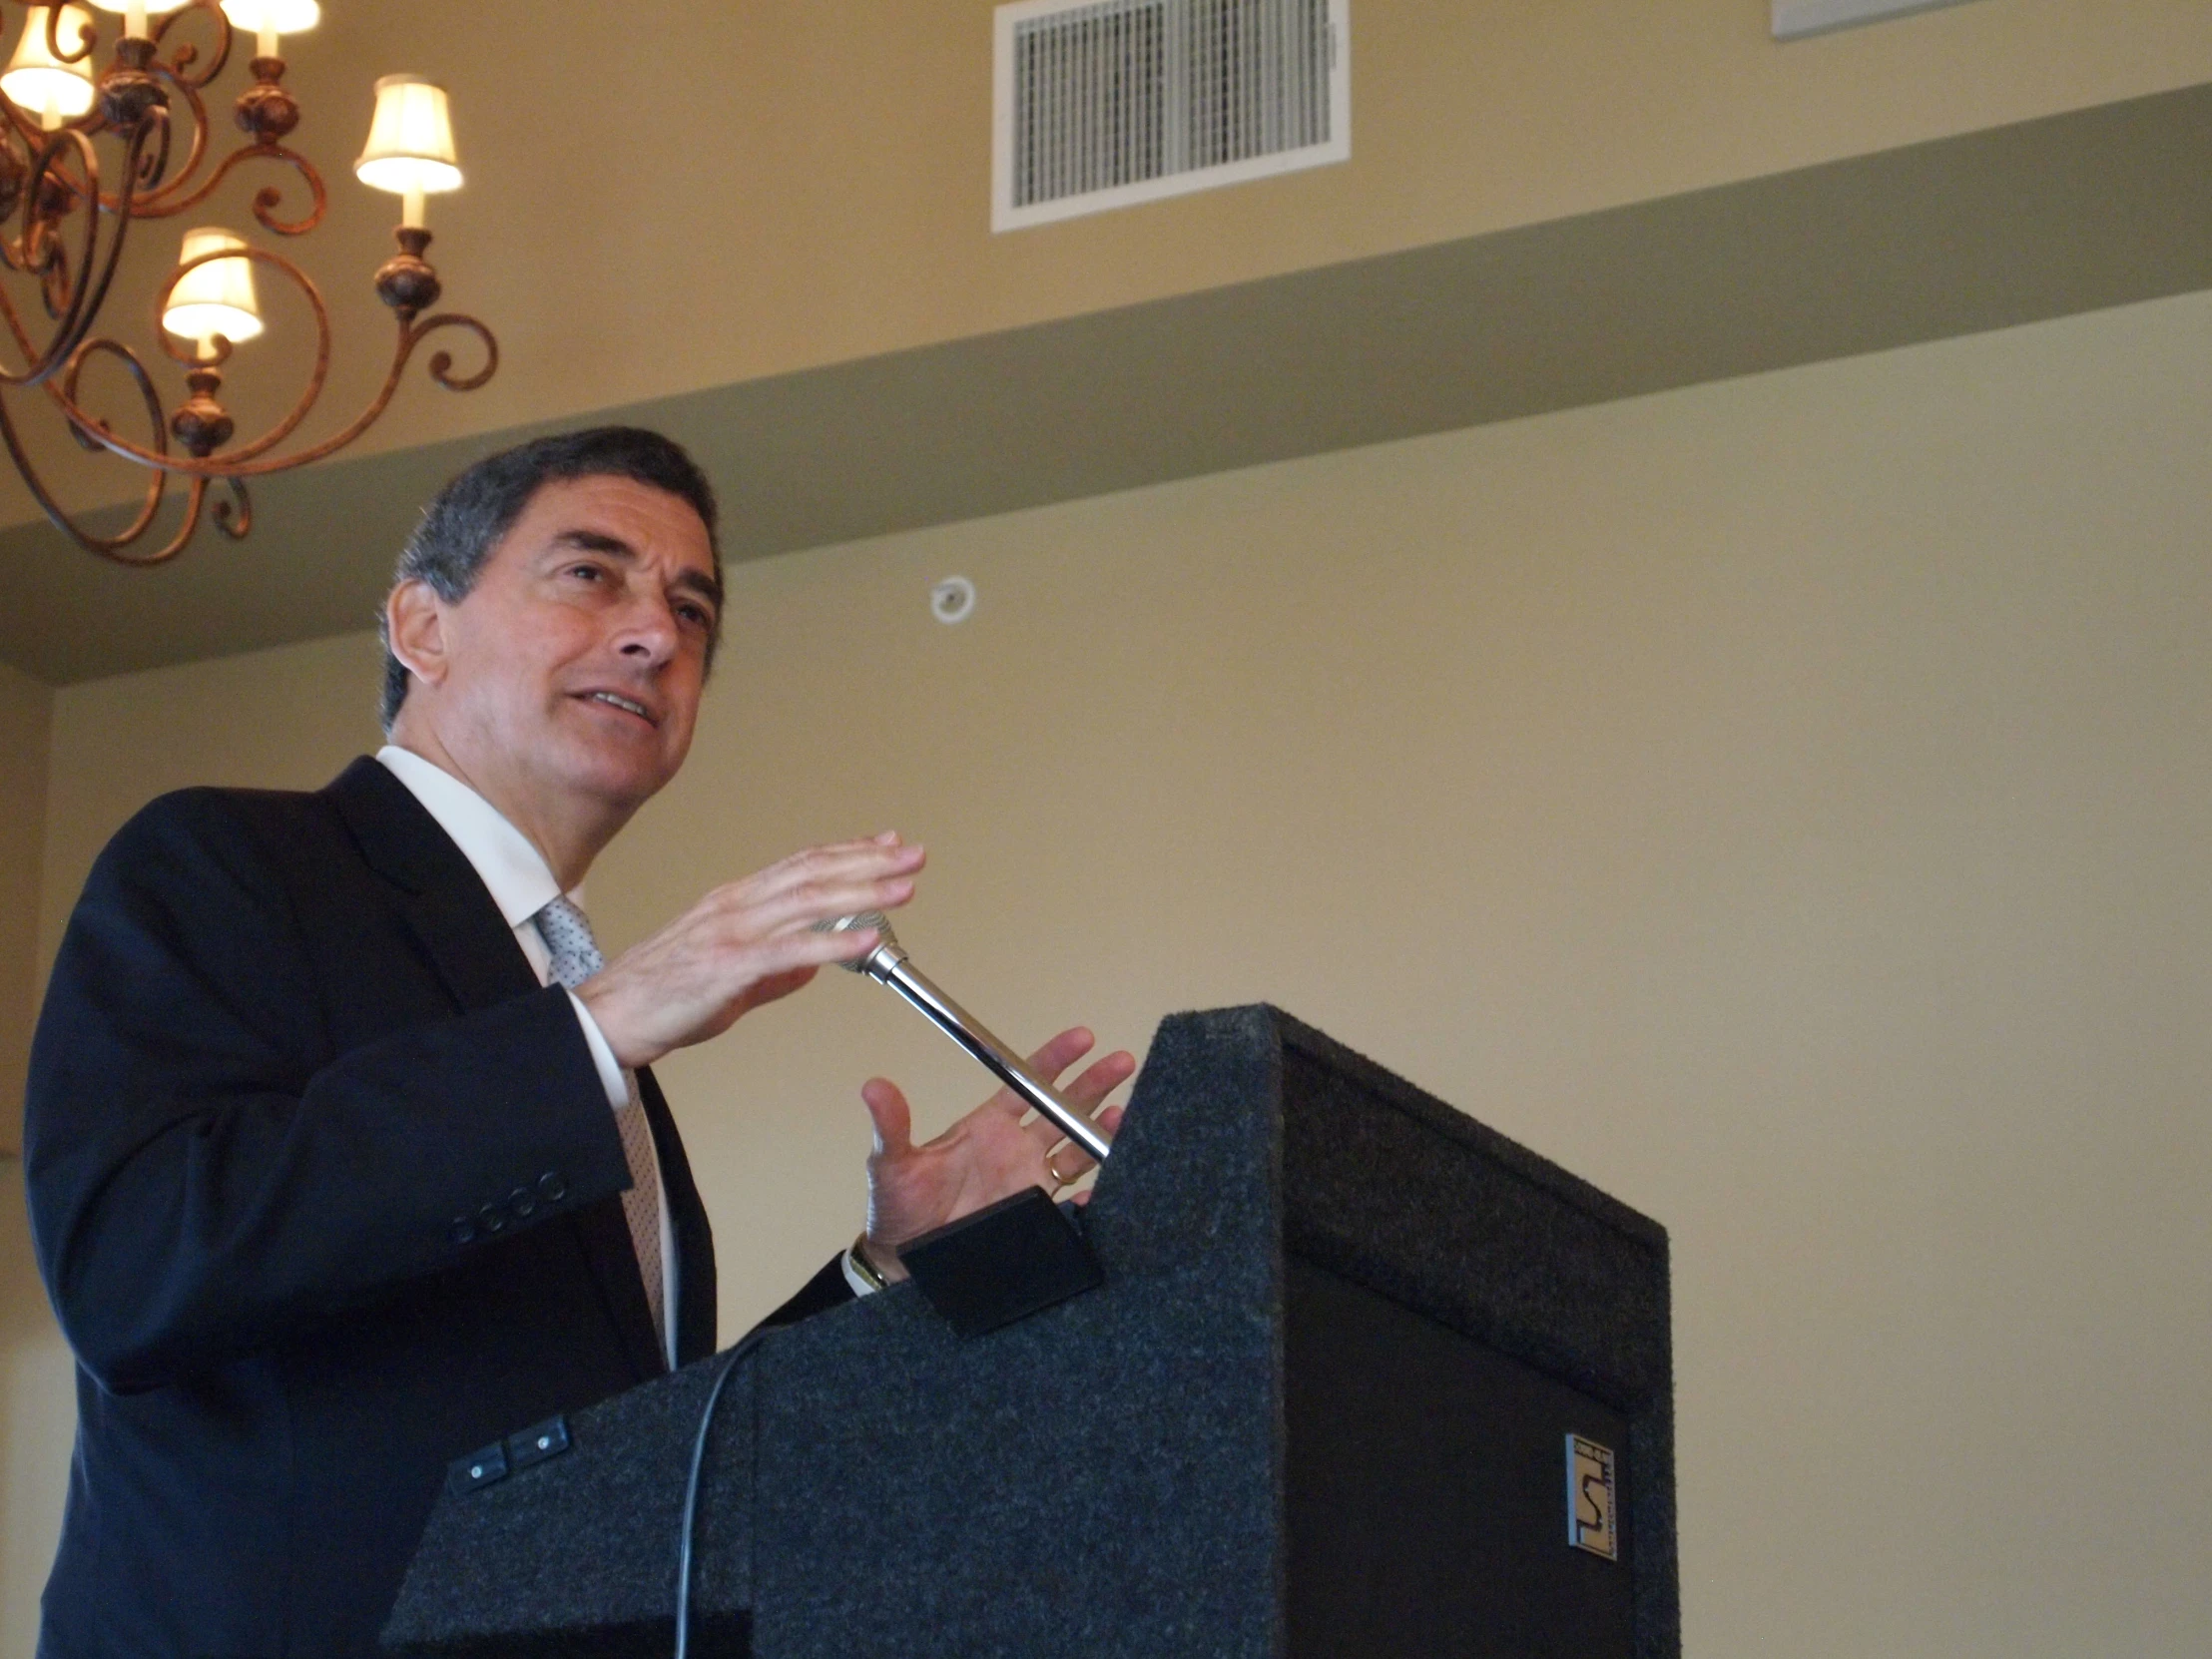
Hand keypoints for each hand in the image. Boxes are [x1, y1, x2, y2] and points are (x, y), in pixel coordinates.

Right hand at [574, 833, 923, 1068]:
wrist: (607, 1018)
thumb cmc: (660, 995)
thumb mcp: (729, 976)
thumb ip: (775, 969)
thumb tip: (812, 964)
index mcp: (736, 902)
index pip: (802, 863)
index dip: (848, 850)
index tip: (886, 842)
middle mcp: (736, 906)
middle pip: (814, 871)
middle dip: (869, 860)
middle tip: (912, 853)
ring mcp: (732, 932)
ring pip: (808, 900)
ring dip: (862, 891)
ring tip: (903, 888)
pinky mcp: (728, 966)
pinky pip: (790, 949)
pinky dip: (834, 941)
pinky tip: (865, 937)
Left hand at [856, 1027, 1133, 1282]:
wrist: (904, 1262)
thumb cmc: (897, 1208)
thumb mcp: (891, 1163)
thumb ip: (891, 1125)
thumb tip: (873, 1087)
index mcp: (987, 1127)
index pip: (1027, 1083)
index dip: (1055, 1060)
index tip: (1082, 1038)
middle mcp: (1015, 1150)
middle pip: (1064, 1109)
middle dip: (1093, 1085)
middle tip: (1121, 1062)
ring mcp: (1028, 1182)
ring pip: (1077, 1149)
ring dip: (1101, 1130)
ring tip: (1123, 1114)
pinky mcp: (1035, 1215)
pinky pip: (1074, 1201)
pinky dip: (1095, 1192)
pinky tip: (1111, 1180)